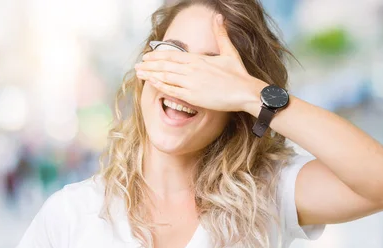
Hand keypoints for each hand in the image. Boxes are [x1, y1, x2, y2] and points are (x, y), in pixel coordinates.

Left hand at [135, 14, 266, 114]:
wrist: (245, 92)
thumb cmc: (238, 74)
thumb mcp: (230, 52)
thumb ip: (221, 34)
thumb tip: (218, 17)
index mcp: (198, 59)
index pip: (172, 55)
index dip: (157, 56)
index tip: (147, 56)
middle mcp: (191, 70)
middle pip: (164, 65)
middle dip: (149, 65)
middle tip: (138, 65)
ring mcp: (190, 83)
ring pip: (164, 77)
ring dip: (150, 75)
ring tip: (139, 74)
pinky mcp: (193, 96)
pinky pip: (171, 91)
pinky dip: (160, 86)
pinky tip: (152, 84)